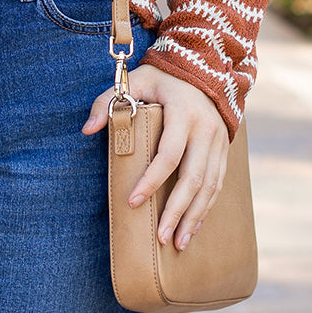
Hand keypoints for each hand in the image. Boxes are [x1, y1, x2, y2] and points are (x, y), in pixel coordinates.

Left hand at [82, 64, 229, 251]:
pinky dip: (205, 208)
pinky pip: (217, 184)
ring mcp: (220, 142)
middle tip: (160, 237)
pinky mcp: (224, 151)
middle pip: (193, 178)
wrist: (203, 68)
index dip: (151, 180)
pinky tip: (193, 227)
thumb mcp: (133, 81)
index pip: (169, 154)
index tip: (132, 201)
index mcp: (184, 113)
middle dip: (177, 210)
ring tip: (177, 243)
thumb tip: (87, 129)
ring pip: (210, 186)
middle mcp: (207, 130)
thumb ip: (107, 102)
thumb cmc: (161, 78)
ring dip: (194, 217)